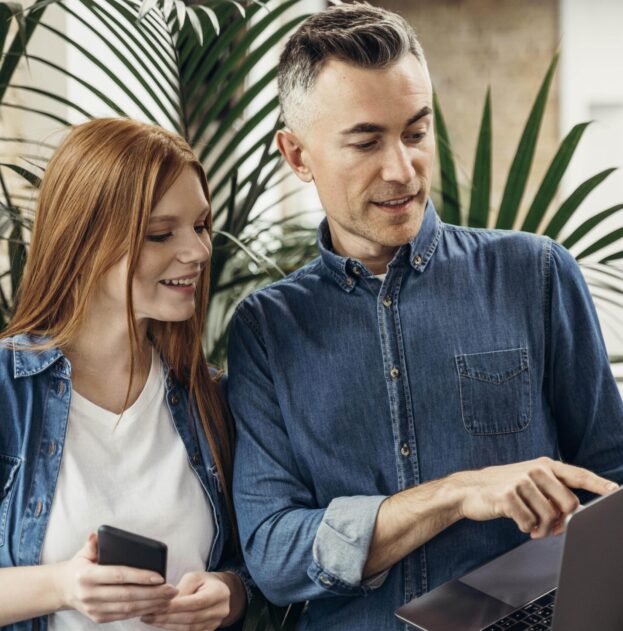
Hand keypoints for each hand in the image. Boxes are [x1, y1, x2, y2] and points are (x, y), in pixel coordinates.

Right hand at [55, 533, 177, 622]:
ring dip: (151, 604)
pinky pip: (124, 616)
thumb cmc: (80, 565)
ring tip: (169, 597)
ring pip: (128, 609)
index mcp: (86, 576)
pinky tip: (156, 605)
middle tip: (172, 588)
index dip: (140, 576)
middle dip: (153, 593)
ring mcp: (94, 609)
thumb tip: (95, 534)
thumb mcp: (84, 552)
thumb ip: (92, 543)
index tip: (160, 576)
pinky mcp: (98, 618)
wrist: (62, 589)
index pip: (119, 575)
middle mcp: (89, 595)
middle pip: (127, 595)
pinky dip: (142, 611)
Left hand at [141, 571, 232, 630]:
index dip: (177, 606)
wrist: (219, 592)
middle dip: (168, 617)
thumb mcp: (195, 576)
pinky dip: (173, 628)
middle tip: (149, 615)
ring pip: (188, 628)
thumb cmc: (204, 582)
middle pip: (191, 618)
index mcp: (219, 593)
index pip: (197, 602)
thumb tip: (167, 601)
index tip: (158, 606)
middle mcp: (220, 610)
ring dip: (167, 625)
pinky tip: (161, 624)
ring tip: (151, 619)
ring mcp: (215, 623)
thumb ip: (182, 588)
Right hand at [454, 457, 617, 537]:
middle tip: (551, 527)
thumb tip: (570, 517)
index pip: (578, 475)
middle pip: (569, 504)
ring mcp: (521, 481)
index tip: (615, 491)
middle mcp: (535, 470)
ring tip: (533, 528)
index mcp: (544, 465)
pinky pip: (529, 522)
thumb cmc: (504, 488)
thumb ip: (552, 493)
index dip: (598, 484)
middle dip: (562, 521)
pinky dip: (526, 528)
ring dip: (543, 529)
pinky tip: (520, 523)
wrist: (470, 489)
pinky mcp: (508, 495)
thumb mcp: (529, 483)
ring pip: (550, 516)